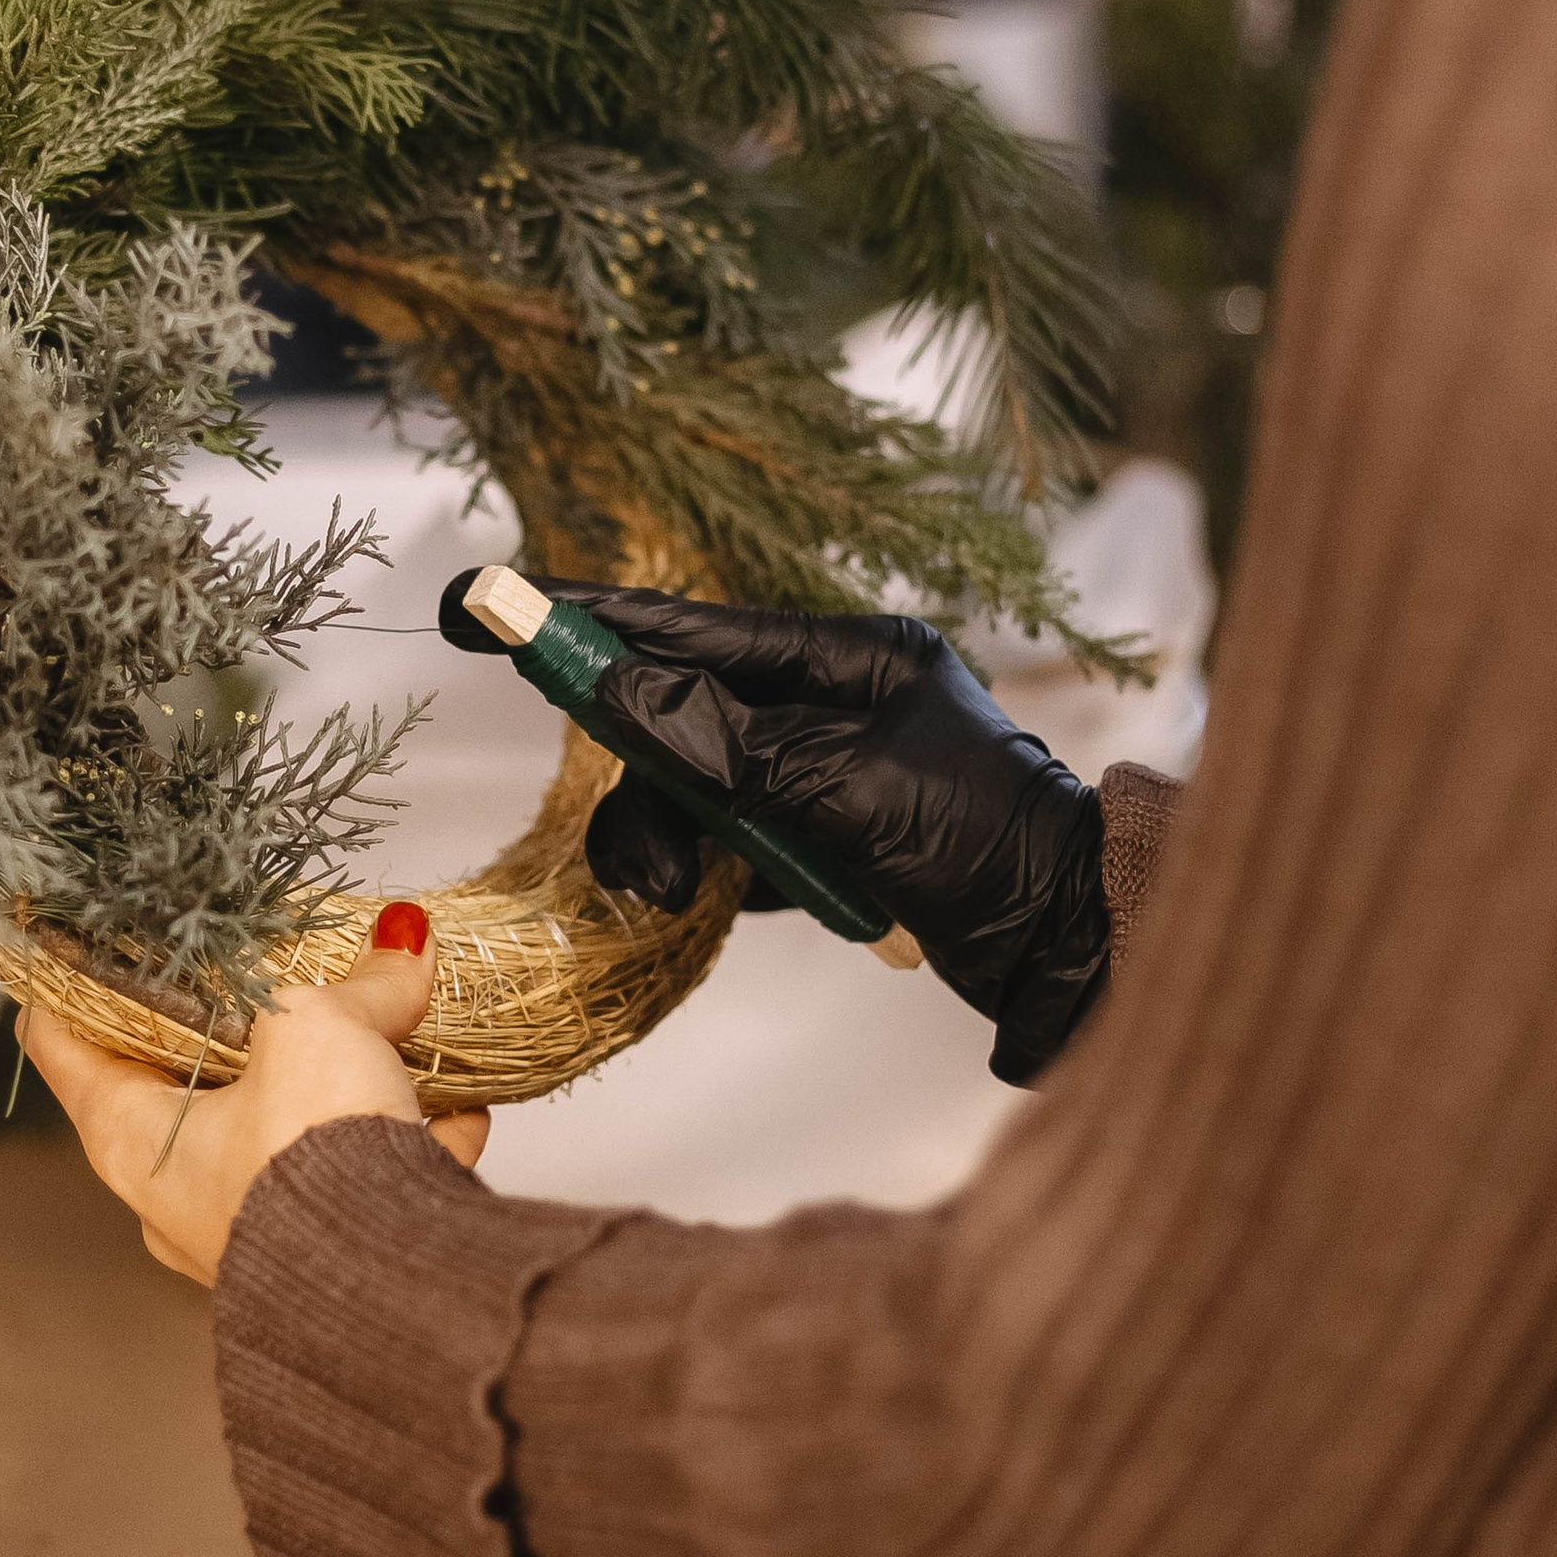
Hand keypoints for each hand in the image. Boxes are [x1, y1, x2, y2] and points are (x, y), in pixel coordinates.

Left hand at [17, 904, 488, 1284]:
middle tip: (278, 966)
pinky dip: (405, 1145)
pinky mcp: (330, 1257)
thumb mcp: (320, 1029)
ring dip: (347, 1081)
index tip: (68, 932)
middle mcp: (178, 1193)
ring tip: (400, 1035)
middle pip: (191, 1079)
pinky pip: (361, 1180)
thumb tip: (400, 945)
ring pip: (291, 1127)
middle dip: (247, 1023)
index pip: (63, 1042)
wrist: (402, 1289)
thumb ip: (360, 983)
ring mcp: (254, 1230)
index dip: (66, 980)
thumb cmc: (311, 1159)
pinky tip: (454, 1120)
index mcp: (132, 1139)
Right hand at [543, 587, 1109, 1085]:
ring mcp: (825, 772)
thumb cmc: (977, 843)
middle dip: (641, 779)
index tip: (488, 604)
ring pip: (694, 786)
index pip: (692, 627)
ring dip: (668, 840)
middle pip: (680, 714)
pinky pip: (727, 840)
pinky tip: (700, 901)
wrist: (1068, 952)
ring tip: (668, 894)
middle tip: (634, 858)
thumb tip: (612, 687)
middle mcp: (832, 701)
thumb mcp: (841, 785)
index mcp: (851, 654)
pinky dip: (704, 870)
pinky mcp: (822, 841)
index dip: (587, 620)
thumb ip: (719, 738)